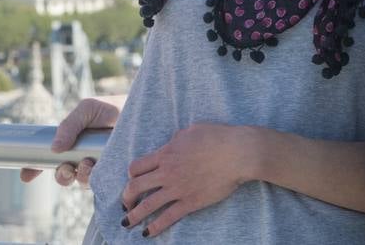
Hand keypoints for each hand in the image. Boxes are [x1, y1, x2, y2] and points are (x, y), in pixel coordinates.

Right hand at [20, 97, 120, 186]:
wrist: (141, 112)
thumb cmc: (112, 108)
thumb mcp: (87, 109)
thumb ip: (69, 126)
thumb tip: (55, 149)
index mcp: (71, 143)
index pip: (48, 160)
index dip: (34, 169)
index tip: (26, 176)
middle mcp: (81, 156)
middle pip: (63, 175)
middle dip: (61, 176)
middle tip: (67, 168)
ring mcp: (97, 166)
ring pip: (79, 181)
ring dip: (79, 176)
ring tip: (88, 163)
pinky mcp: (111, 172)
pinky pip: (98, 183)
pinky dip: (94, 178)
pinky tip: (98, 166)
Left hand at [121, 124, 263, 236]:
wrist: (238, 153)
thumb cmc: (218, 137)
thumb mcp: (191, 131)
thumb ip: (176, 140)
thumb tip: (171, 144)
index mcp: (166, 154)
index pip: (136, 167)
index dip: (131, 176)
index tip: (132, 181)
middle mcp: (167, 172)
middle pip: (135, 187)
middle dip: (126, 198)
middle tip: (126, 204)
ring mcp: (177, 189)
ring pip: (146, 206)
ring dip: (133, 216)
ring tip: (126, 223)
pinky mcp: (190, 202)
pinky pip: (167, 218)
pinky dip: (155, 228)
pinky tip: (148, 234)